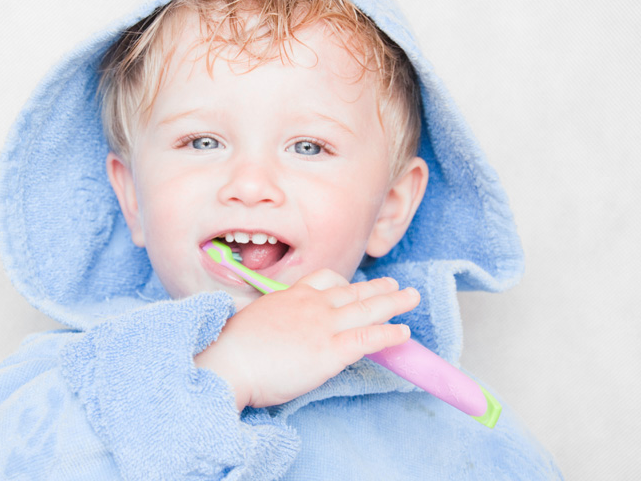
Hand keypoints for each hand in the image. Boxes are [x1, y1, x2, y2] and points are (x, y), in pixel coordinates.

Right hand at [193, 270, 419, 409]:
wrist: (229, 361)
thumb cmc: (232, 348)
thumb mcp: (254, 320)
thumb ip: (273, 320)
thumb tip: (274, 330)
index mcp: (292, 296)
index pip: (324, 280)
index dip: (344, 283)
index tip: (353, 285)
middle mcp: (312, 305)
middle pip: (352, 291)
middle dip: (377, 288)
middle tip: (395, 283)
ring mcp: (323, 326)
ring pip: (367, 309)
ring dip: (393, 301)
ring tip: (411, 297)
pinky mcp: (331, 351)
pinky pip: (368, 338)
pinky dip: (389, 334)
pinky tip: (404, 333)